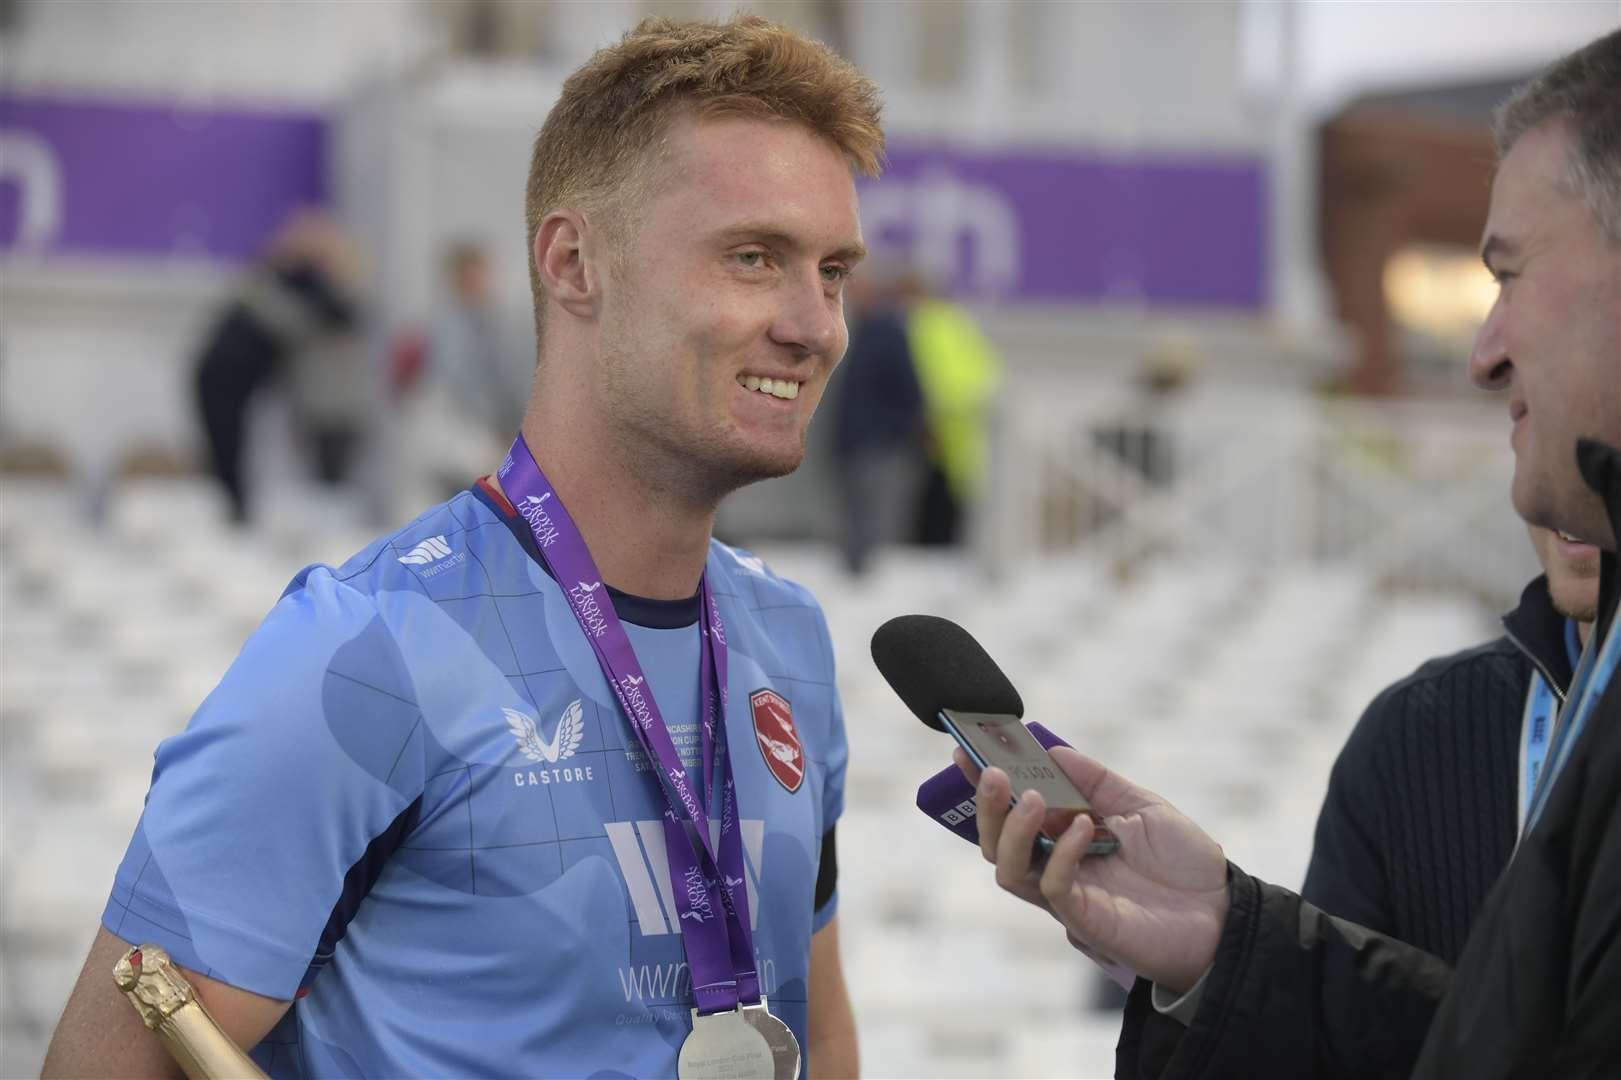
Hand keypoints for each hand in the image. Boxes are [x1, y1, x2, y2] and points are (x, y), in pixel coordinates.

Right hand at [957, 746, 1229, 993]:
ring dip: (1013, 829)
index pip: (1010, 810)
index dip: (984, 784)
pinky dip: (1061, 852)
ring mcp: (1066, 895)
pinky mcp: (1084, 918)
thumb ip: (1096, 781)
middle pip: (994, 841)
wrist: (1222, 913)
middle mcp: (1054, 866)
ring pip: (1008, 867)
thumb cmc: (1183, 863)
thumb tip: (1052, 750)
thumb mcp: (1141, 806)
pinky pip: (1052, 886)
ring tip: (1034, 798)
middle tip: (992, 772)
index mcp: (1063, 837)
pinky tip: (1085, 827)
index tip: (966, 749)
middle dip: (986, 805)